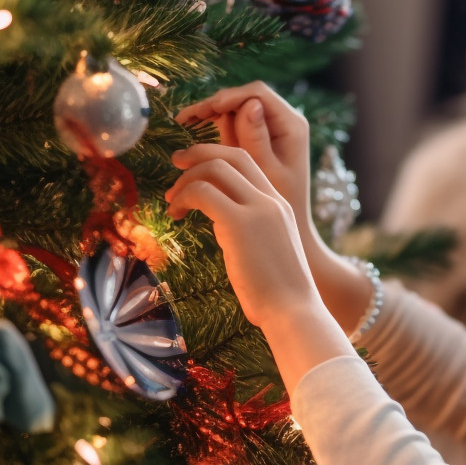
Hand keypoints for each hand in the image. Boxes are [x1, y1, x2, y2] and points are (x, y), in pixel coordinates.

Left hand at [172, 83, 372, 336]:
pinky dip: (184, 196)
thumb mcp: (268, 251)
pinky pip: (203, 192)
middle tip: (176, 163)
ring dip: (186, 179)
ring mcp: (257, 208)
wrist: (293, 311)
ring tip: (172, 201)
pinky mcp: (239, 223)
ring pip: (215, 168)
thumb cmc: (279, 294)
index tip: (194, 169)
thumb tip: (222, 230)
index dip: (217, 157)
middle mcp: (271, 200)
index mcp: (279, 205)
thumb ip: (250, 232)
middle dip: (199, 153)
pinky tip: (176, 214)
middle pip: (232, 155)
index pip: (247, 162)